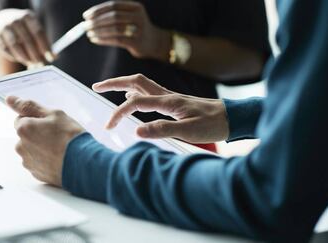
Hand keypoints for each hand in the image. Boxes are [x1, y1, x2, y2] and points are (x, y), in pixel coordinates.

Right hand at [0, 9, 54, 66]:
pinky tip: (21, 59)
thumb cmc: (26, 29)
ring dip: (25, 57)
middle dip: (35, 55)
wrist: (4, 19)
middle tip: (41, 64)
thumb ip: (45, 43)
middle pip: (27, 40)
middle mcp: (15, 20)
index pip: (38, 32)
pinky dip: (15, 56)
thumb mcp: (36, 31)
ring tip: (31, 64)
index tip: (50, 58)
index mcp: (28, 16)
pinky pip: (6, 49)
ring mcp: (5, 26)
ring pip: (15, 45)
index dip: (45, 46)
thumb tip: (55, 56)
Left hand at [6, 96, 84, 185]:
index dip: (37, 119)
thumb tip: (10, 99)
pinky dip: (45, 160)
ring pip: (31, 149)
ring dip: (41, 147)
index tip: (50, 123)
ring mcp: (28, 161)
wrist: (83, 163)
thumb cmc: (70, 138)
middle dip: (38, 134)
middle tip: (57, 135)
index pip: (22, 118)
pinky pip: (37, 162)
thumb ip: (29, 106)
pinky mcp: (35, 173)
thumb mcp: (54, 114)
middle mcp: (21, 146)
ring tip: (59, 148)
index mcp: (24, 129)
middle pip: (26, 135)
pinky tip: (58, 158)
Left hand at [83, 1, 169, 59]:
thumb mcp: (129, 17)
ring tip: (89, 34)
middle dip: (96, 21)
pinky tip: (95, 40)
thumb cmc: (135, 29)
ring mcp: (138, 29)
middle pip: (113, 16)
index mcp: (135, 7)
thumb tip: (90, 18)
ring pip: (114, 28)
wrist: (154, 42)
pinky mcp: (136, 42)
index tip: (86, 16)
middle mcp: (138, 16)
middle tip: (85, 26)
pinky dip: (103, 39)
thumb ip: (115, 15)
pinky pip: (116, 40)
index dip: (98, 10)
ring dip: (99, 31)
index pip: (113, 5)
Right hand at [92, 74, 228, 143]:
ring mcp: (170, 97)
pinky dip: (135, 92)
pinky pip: (149, 92)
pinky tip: (133, 100)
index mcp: (168, 102)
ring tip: (108, 90)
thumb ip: (163, 129)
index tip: (109, 127)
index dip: (119, 113)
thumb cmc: (212, 125)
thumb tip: (136, 131)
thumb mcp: (189, 130)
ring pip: (141, 84)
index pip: (135, 103)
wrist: (231, 117)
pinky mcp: (173, 101)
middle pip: (135, 82)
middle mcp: (166, 95)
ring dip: (123, 85)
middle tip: (96, 87)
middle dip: (113, 83)